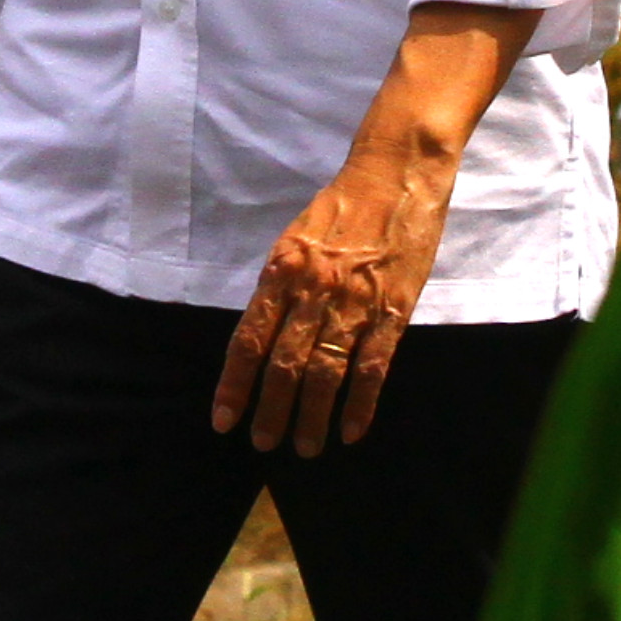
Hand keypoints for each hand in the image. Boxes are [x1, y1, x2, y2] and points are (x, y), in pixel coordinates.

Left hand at [212, 0, 540, 457]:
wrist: (397, 172)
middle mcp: (313, 288)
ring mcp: (355, 300)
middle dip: (271, 412)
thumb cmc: (343, 205)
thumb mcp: (296, 237)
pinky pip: (372, 366)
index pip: (249, 339)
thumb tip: (261, 336)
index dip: (235, 385)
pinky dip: (360, 404)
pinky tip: (351, 431)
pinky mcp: (393, 308)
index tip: (223, 421)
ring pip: (327, 373)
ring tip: (305, 448)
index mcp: (282, 269)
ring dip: (313, 417)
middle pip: (284, 365)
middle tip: (264, 445)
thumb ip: (280, 285)